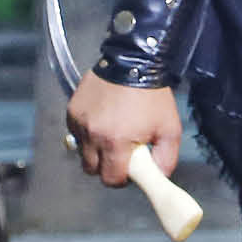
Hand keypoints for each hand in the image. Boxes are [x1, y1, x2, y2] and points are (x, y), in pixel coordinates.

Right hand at [66, 70, 180, 187]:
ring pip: (82, 152)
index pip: (110, 179)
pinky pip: (76, 133)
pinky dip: (87, 133)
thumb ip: (166, 159)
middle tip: (121, 153)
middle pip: (92, 169)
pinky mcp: (72, 111)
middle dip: (107, 166)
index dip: (121, 179)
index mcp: (116, 142)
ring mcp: (79, 122)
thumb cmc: (152, 96)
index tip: (129, 171)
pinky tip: (102, 121)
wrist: (134, 63)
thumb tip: (158, 176)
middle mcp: (93, 135)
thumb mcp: (170, 129)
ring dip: (96, 150)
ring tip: (113, 133)